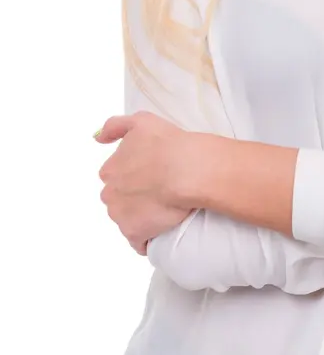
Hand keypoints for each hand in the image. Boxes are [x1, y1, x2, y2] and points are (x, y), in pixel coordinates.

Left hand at [95, 111, 197, 254]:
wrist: (187, 170)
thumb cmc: (167, 144)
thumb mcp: (141, 121)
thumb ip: (115, 126)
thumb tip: (97, 138)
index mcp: (110, 170)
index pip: (116, 175)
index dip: (135, 173)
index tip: (152, 171)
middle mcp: (109, 195)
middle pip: (120, 198)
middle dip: (135, 196)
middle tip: (159, 188)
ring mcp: (120, 217)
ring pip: (128, 219)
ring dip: (142, 215)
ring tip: (165, 207)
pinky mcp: (134, 234)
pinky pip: (138, 241)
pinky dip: (148, 237)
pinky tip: (162, 227)